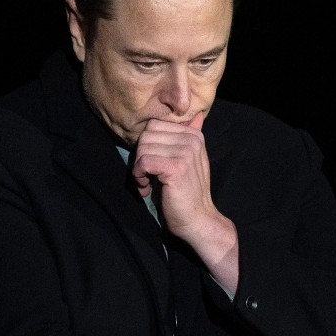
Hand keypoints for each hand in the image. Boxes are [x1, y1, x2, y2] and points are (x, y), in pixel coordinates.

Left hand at [131, 112, 212, 239]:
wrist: (197, 220)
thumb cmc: (186, 192)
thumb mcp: (187, 161)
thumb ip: (185, 138)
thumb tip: (195, 116)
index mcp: (194, 135)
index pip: (154, 125)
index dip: (146, 146)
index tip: (151, 167)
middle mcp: (191, 140)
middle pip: (146, 135)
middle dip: (140, 157)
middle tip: (145, 177)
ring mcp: (185, 153)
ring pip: (142, 148)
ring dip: (138, 169)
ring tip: (146, 184)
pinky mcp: (176, 167)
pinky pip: (143, 162)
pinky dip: (138, 177)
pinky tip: (146, 189)